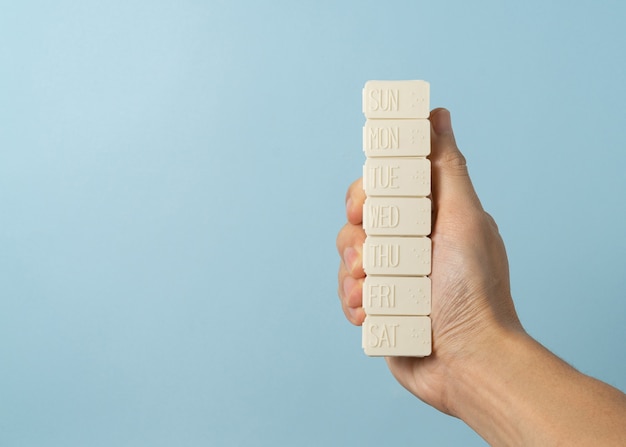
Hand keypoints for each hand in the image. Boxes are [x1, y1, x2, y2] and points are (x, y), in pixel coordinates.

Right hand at [336, 108, 523, 414]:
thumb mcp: (464, 218)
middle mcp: (407, 244)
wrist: (468, 360)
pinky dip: (353, 300)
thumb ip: (446, 167)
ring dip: (355, 271)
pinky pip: (346, 292)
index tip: (365, 203)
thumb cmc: (475, 290)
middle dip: (356, 234)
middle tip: (371, 251)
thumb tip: (438, 114)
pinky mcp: (377, 306)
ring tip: (373, 289)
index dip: (367, 189)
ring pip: (347, 256)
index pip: (383, 187)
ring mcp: (391, 276)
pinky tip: (370, 311)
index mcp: (428, 218)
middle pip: (356, 220)